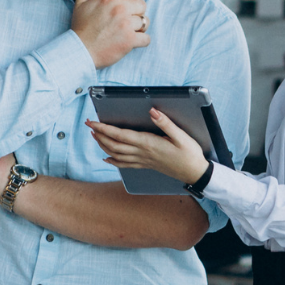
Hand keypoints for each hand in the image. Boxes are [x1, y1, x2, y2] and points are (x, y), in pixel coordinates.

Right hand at [70, 0, 150, 68]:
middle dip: (136, 12)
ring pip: (145, 21)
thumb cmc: (81, 28)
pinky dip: (141, 41)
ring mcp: (126, 25)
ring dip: (138, 27)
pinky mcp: (130, 41)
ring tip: (126, 31)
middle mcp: (120, 9)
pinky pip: (147, 38)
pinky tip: (131, 41)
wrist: (80, 51)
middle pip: (142, 4)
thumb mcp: (80, 4)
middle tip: (126, 19)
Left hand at [87, 108, 209, 184]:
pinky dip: (112, 160)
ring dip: (103, 145)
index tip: (93, 122)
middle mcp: (142, 153)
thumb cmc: (190, 154)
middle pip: (114, 144)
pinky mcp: (146, 165)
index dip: (104, 128)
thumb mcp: (182, 136)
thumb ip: (166, 123)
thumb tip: (152, 111)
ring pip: (116, 154)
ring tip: (95, 135)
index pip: (120, 135)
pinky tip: (106, 157)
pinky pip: (124, 164)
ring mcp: (143, 161)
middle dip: (99, 134)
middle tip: (89, 125)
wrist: (194, 173)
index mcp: (149, 143)